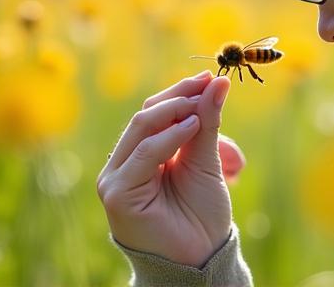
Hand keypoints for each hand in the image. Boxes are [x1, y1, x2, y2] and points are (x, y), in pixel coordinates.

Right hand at [97, 71, 243, 267]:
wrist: (201, 257)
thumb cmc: (202, 213)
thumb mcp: (206, 160)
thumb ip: (208, 122)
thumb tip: (218, 81)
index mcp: (141, 155)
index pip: (154, 113)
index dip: (181, 92)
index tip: (210, 76)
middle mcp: (124, 163)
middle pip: (146, 115)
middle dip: (179, 97)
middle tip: (207, 83)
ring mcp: (116, 177)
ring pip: (142, 127)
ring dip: (175, 111)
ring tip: (203, 107)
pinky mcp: (117, 192)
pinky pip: (144, 152)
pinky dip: (169, 136)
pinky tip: (193, 125)